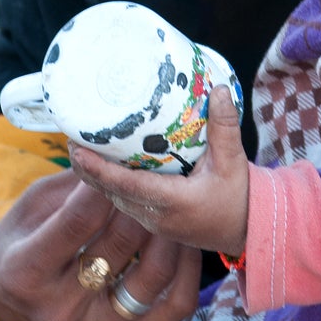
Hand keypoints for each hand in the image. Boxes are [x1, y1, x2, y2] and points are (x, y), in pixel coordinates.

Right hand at [0, 171, 200, 320]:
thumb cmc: (22, 241)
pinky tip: (186, 241)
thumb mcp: (33, 206)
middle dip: (144, 201)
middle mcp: (58, 311)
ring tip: (178, 201)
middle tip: (163, 171)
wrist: (9, 303)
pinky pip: (173, 307)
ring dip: (171, 232)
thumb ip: (74, 186)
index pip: (78, 222)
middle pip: (119, 246)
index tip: (129, 157)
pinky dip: (188, 270)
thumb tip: (118, 149)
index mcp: (24, 273)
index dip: (108, 184)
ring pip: (152, 277)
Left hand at [68, 85, 249, 256]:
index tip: (76, 151)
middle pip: (111, 192)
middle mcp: (157, 215)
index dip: (98, 169)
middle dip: (87, 169)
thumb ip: (224, 126)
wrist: (250, 231)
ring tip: (79, 149)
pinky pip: (124, 201)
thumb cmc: (242, 199)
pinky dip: (110, 183)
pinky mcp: (155, 221)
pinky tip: (102, 166)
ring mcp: (154, 221)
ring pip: (115, 198)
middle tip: (70, 141)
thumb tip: (217, 90)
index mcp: (172, 202)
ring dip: (95, 177)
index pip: (125, 185)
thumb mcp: (234, 161)